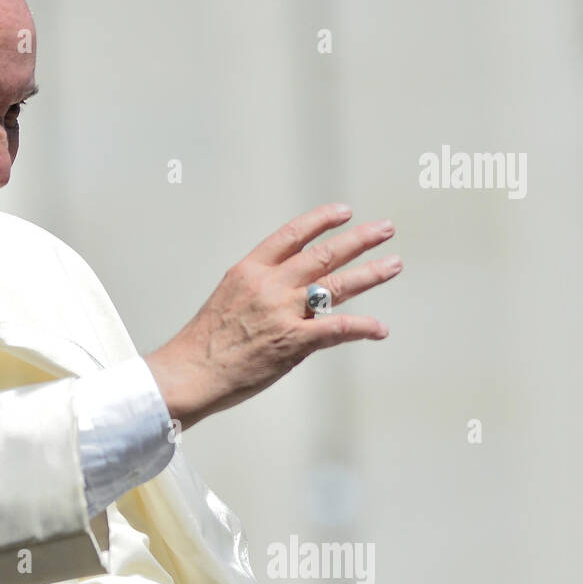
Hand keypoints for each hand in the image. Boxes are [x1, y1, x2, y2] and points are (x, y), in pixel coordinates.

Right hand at [144, 203, 401, 431]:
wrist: (189, 372)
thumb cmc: (203, 344)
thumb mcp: (227, 300)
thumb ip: (259, 291)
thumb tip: (290, 296)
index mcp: (249, 270)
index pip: (292, 235)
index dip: (321, 220)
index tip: (344, 211)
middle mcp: (269, 285)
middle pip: (323, 254)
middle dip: (358, 239)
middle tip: (384, 229)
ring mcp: (282, 312)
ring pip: (337, 285)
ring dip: (370, 273)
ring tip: (393, 264)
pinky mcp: (293, 341)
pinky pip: (337, 329)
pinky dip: (363, 327)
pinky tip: (380, 328)